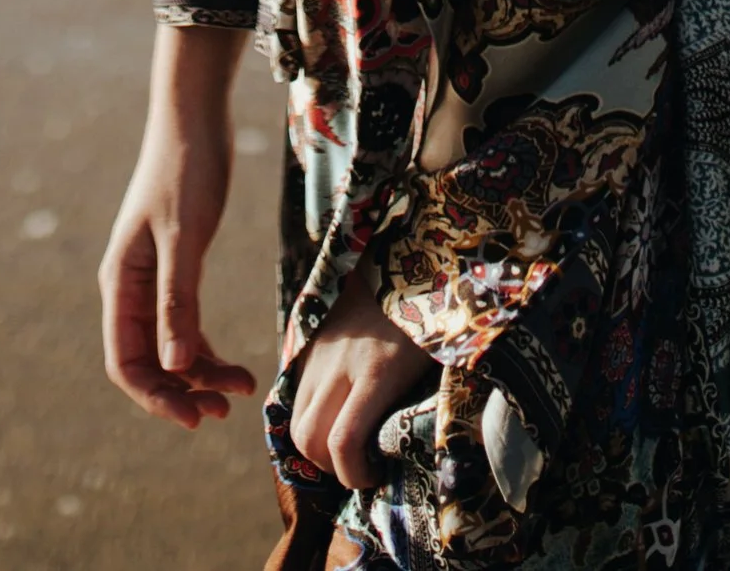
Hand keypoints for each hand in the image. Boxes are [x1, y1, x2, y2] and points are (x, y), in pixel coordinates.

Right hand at [99, 24, 260, 429]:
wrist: (195, 115)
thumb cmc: (186, 168)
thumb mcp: (185, 236)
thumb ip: (177, 300)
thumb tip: (171, 367)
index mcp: (121, 282)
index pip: (125, 361)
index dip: (155, 396)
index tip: (195, 417)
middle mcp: (130, 287)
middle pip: (147, 361)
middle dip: (182, 391)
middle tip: (224, 411)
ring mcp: (152, 278)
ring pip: (169, 346)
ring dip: (200, 373)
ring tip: (241, 391)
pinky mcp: (176, 267)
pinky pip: (184, 323)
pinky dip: (206, 347)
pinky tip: (236, 364)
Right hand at [289, 269, 435, 490]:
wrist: (400, 252)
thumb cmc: (431, 312)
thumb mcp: (434, 360)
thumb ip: (415, 403)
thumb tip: (411, 450)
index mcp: (376, 371)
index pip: (343, 442)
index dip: (353, 474)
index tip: (374, 476)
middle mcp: (340, 364)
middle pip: (309, 439)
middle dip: (330, 466)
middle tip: (360, 466)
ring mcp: (320, 352)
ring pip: (296, 419)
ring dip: (316, 444)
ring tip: (346, 443)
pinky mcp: (310, 343)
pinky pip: (298, 394)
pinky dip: (311, 416)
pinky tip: (336, 412)